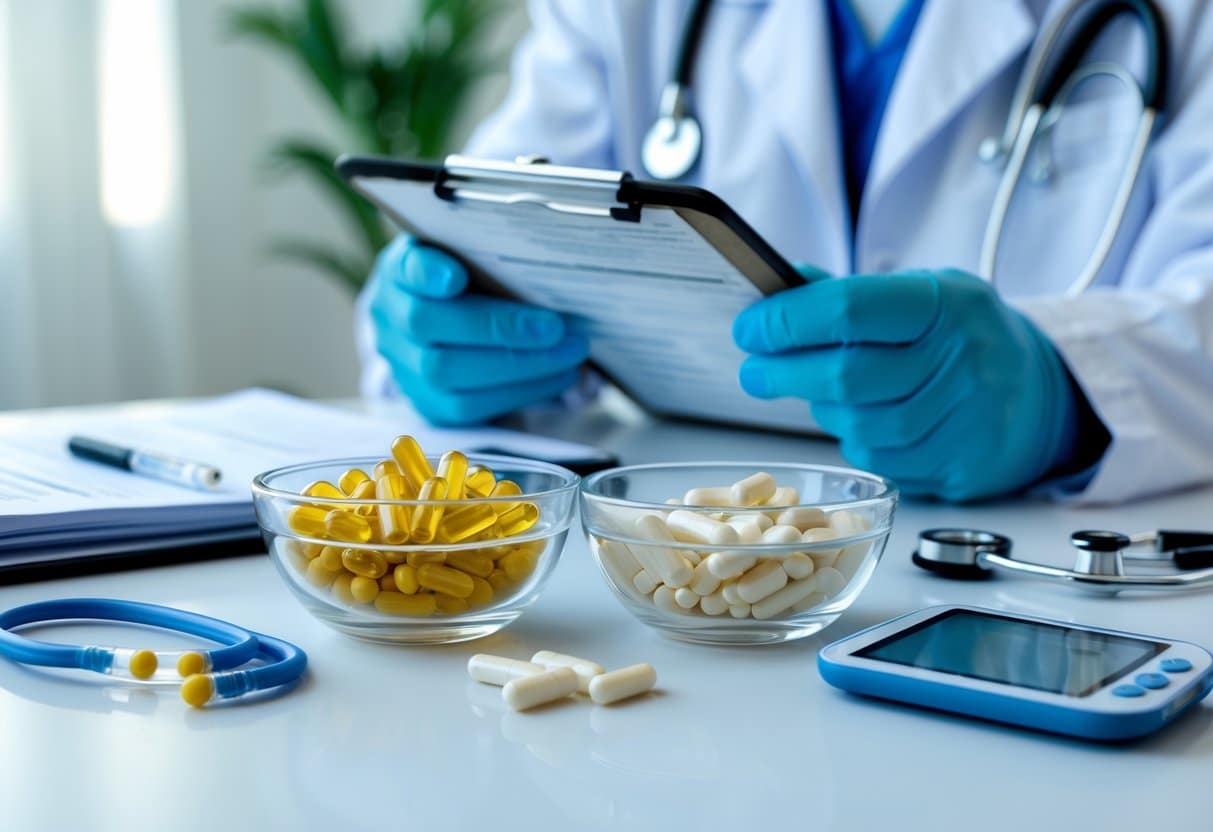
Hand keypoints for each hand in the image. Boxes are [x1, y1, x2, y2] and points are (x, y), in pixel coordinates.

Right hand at [369, 236, 588, 424]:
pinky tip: (558, 377)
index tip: (454, 277)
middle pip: (427, 324)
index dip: (425, 273)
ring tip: (569, 354)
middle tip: (555, 328)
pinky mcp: (428, 402)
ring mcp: (404, 364)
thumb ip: (499, 258)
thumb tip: (551, 276)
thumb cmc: (476, 279)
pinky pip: (467, 406)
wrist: (452, 322)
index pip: (404, 266)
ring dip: (519, 366)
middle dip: (497, 328)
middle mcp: (391, 316)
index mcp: (401, 269)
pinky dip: (519, 391)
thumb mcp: (480, 256)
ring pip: (447, 372)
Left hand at [733, 268, 1078, 500]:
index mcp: (945, 303)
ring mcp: (963, 419)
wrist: (1037, 393)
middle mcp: (959, 361)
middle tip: (753, 370)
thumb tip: (782, 284)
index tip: (749, 328)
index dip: (786, 321)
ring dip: (820, 407)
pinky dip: (853, 438)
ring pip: (857, 423)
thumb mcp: (920, 292)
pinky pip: (878, 458)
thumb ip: (850, 292)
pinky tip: (858, 418)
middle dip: (783, 373)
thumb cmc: (960, 334)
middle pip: (845, 375)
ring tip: (813, 390)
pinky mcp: (957, 465)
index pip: (848, 310)